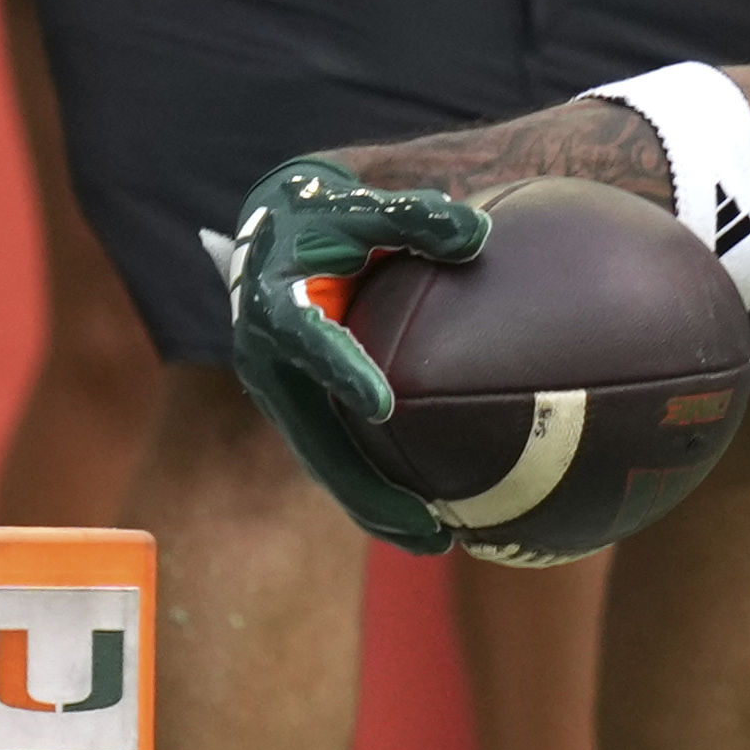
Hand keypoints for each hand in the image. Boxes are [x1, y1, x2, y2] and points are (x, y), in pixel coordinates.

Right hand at [212, 159, 489, 553]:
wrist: (275, 235)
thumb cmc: (331, 216)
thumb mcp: (365, 206)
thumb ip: (416, 216)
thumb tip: (478, 232)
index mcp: (278, 306)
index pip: (307, 341)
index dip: (340, 369)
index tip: (382, 404)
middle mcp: (271, 363)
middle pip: (315, 438)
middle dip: (366, 489)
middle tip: (426, 526)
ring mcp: (284, 394)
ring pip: (328, 464)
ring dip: (376, 508)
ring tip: (440, 544)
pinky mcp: (302, 411)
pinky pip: (341, 458)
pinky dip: (380, 492)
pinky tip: (438, 521)